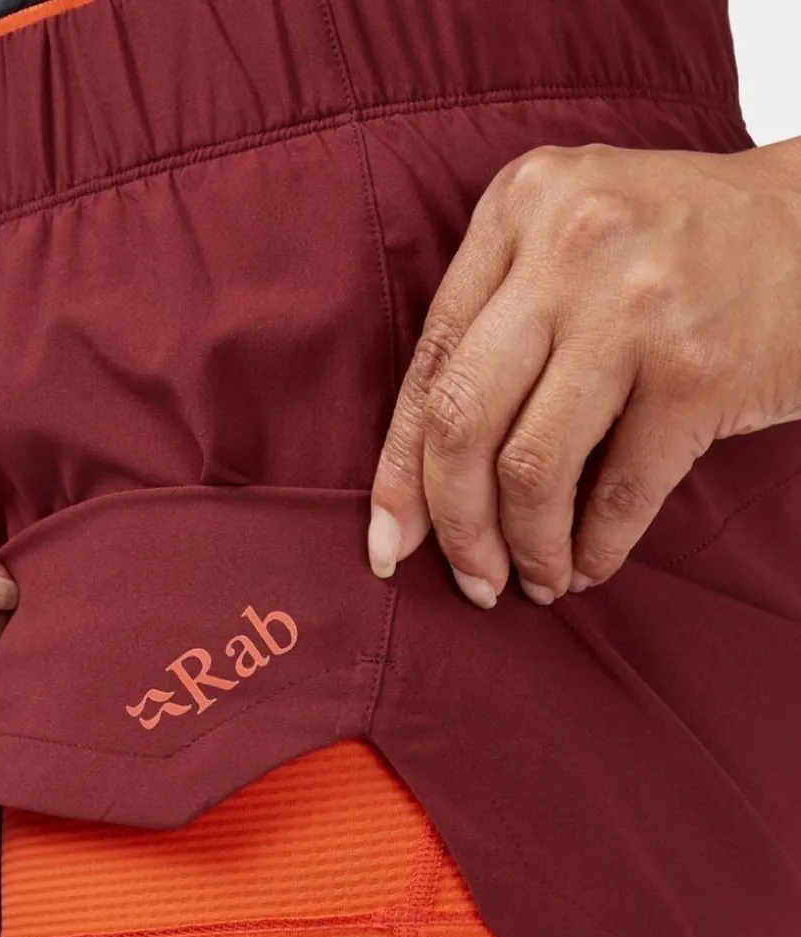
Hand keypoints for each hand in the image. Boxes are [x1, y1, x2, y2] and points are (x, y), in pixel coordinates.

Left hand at [368, 139, 800, 606]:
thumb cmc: (683, 248)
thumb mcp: (575, 236)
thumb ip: (500, 319)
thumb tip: (424, 478)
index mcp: (520, 206)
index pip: (430, 361)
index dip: (398, 469)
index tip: (387, 543)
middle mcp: (568, 248)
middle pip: (463, 420)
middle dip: (454, 525)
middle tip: (469, 580)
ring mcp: (635, 309)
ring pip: (532, 469)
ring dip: (526, 549)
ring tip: (535, 580)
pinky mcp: (698, 373)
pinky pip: (618, 495)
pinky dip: (595, 549)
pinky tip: (589, 567)